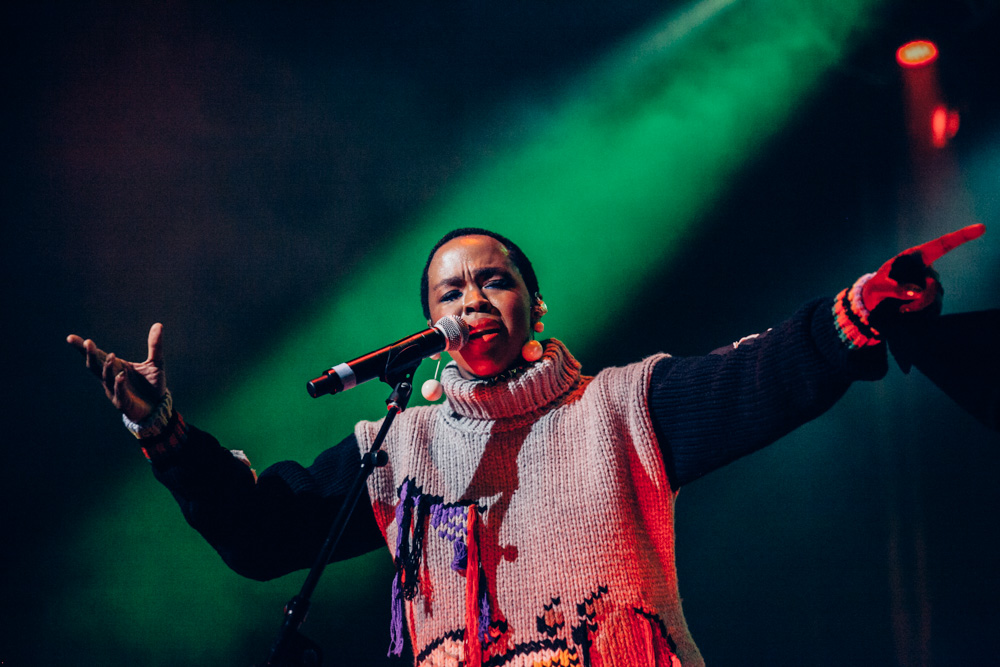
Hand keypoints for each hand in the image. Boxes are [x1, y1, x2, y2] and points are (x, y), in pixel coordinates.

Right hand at [66, 323, 166, 422]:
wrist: (158, 407)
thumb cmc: (152, 385)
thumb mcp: (156, 362)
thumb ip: (155, 345)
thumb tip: (158, 324)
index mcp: (115, 367)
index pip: (97, 356)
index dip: (83, 348)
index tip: (70, 338)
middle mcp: (111, 378)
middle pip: (95, 366)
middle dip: (90, 355)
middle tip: (88, 342)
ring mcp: (115, 391)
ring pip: (106, 378)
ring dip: (107, 367)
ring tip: (111, 356)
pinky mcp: (124, 403)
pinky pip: (119, 393)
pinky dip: (119, 384)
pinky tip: (121, 376)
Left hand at [862, 224, 985, 318]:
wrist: (875, 302)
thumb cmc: (876, 288)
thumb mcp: (878, 287)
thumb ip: (895, 288)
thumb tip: (918, 291)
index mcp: (915, 257)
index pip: (941, 246)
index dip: (961, 237)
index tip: (981, 228)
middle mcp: (927, 270)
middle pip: (934, 284)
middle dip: (920, 299)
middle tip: (902, 307)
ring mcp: (931, 285)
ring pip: (935, 298)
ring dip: (918, 307)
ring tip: (901, 309)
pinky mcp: (932, 299)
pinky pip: (934, 308)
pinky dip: (920, 313)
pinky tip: (906, 312)